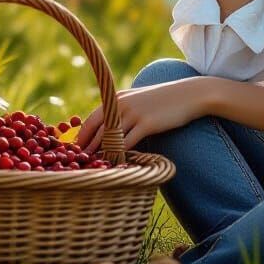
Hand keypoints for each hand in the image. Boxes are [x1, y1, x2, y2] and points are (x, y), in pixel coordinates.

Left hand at [75, 77, 215, 152]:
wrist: (189, 94)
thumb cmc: (163, 100)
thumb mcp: (138, 99)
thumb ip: (121, 110)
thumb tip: (107, 128)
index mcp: (115, 98)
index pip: (90, 120)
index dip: (81, 138)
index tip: (75, 153)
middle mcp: (120, 104)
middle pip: (96, 132)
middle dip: (87, 150)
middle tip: (81, 166)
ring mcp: (133, 114)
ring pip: (109, 139)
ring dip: (101, 156)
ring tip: (96, 169)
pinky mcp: (146, 124)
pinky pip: (127, 145)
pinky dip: (120, 157)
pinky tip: (117, 166)